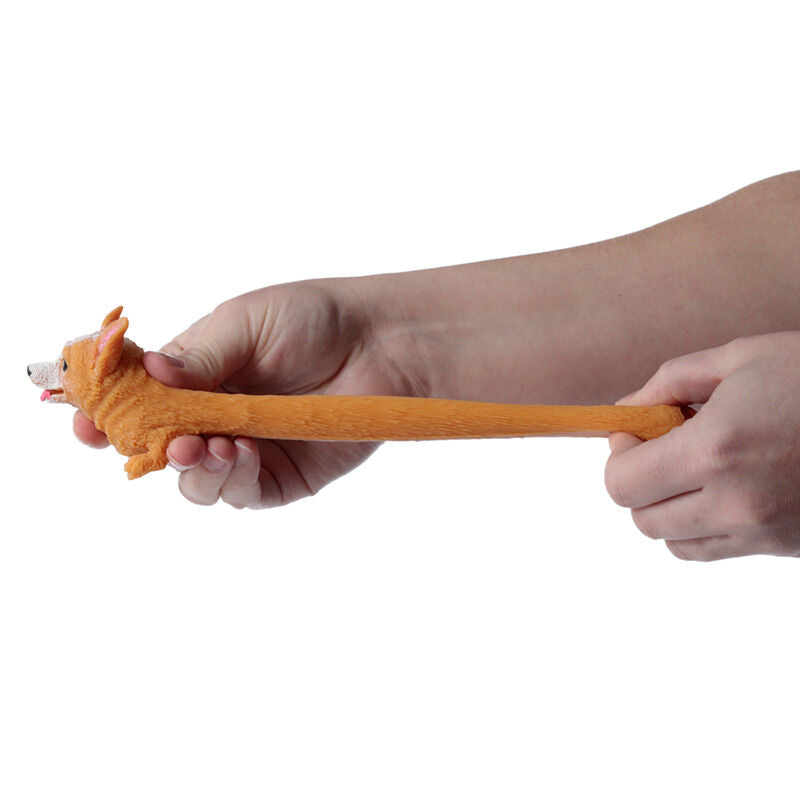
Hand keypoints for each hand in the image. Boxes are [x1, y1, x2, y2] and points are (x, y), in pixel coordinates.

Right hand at [74, 279, 424, 506]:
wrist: (380, 343)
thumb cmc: (314, 319)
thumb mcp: (246, 323)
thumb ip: (197, 356)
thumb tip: (145, 370)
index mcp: (196, 376)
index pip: (139, 400)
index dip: (108, 412)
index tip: (83, 419)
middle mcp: (216, 418)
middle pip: (158, 448)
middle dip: (141, 449)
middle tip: (144, 439)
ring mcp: (248, 450)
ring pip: (195, 480)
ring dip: (189, 468)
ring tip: (202, 445)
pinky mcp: (282, 478)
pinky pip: (242, 492)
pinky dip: (230, 479)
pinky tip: (238, 453)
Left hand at [604, 332, 799, 560]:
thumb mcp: (740, 358)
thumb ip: (669, 383)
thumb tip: (625, 411)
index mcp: (716, 448)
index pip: (622, 483)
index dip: (619, 454)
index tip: (636, 431)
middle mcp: (734, 501)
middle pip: (642, 518)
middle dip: (638, 481)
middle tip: (661, 447)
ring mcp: (762, 531)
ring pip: (674, 541)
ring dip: (667, 507)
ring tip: (694, 468)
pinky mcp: (784, 547)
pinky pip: (713, 551)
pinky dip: (701, 526)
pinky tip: (722, 488)